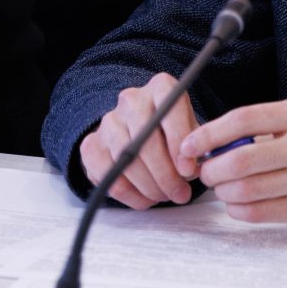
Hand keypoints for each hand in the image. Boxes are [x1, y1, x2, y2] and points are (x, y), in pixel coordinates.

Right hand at [77, 73, 202, 208]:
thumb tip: (192, 168)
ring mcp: (109, 121)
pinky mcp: (91, 144)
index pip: (170, 111)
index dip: (179, 144)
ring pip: (127, 160)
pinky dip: (129, 194)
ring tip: (164, 196)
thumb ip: (194, 146)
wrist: (139, 132)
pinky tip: (145, 199)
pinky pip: (108, 175)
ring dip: (149, 186)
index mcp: (161, 88)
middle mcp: (132, 100)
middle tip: (179, 194)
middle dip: (165, 175)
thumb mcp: (191, 131)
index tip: (189, 171)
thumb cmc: (172, 132)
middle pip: (146, 140)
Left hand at [180, 98, 286, 224]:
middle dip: (212, 169)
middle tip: (205, 170)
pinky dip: (239, 210)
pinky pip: (260, 212)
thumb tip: (219, 141)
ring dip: (223, 191)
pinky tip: (239, 203)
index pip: (243, 119)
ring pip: (246, 190)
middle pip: (240, 160)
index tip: (190, 144)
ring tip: (223, 187)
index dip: (208, 133)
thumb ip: (269, 125)